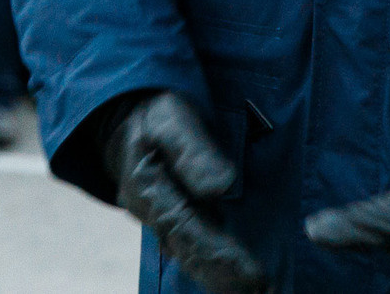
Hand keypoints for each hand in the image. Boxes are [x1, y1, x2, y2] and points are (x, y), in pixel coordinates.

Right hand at [100, 92, 267, 293]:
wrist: (125, 118)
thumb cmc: (155, 114)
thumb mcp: (170, 117)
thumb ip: (193, 150)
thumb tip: (222, 185)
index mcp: (149, 187)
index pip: (189, 229)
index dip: (221, 255)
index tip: (255, 275)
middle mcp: (151, 212)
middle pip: (190, 252)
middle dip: (225, 276)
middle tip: (264, 292)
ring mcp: (158, 220)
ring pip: (189, 256)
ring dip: (220, 277)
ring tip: (255, 291)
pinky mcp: (168, 220)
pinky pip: (190, 249)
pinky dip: (213, 266)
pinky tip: (234, 279)